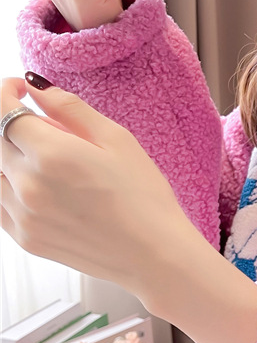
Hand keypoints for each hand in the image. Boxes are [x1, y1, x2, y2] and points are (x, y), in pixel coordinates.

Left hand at [0, 75, 189, 296]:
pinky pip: (0, 204)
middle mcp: (29, 185)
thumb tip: (38, 87)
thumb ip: (72, 110)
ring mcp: (23, 215)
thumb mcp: (119, 141)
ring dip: (13, 158)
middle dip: (13, 124)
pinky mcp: (25, 239)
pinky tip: (46, 188)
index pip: (2, 112)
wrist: (155, 254)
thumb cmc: (145, 198)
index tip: (19, 89)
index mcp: (52, 155)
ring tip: (50, 162)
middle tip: (44, 126)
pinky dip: (12, 188)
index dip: (6, 93)